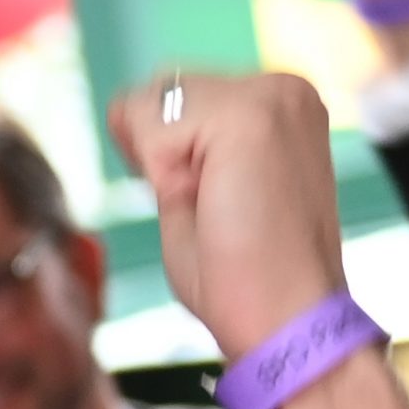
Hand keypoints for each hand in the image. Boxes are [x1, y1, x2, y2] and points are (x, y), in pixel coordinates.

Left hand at [106, 71, 343, 360]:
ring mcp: (272, 95)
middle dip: (159, 156)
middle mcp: (284, 87)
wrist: (287, 321)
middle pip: (158, 90)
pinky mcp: (251, 115)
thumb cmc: (242, 276)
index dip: (165, 158)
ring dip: (160, 168)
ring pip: (149, 105)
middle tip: (215, 211)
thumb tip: (121, 104)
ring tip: (215, 208)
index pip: (176, 96)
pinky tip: (209, 203)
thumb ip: (172, 143)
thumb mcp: (196, 189)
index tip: (218, 205)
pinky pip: (150, 126)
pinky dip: (161, 176)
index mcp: (279, 104)